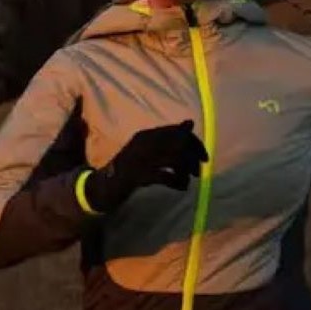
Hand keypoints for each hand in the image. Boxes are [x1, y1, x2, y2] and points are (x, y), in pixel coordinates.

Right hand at [84, 120, 208, 212]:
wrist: (107, 184)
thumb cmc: (130, 166)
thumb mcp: (148, 148)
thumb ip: (168, 136)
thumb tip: (190, 122)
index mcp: (146, 135)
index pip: (176, 132)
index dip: (194, 142)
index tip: (203, 156)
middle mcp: (144, 144)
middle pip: (178, 143)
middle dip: (194, 156)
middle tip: (199, 169)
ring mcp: (141, 160)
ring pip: (175, 159)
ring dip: (187, 170)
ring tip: (189, 179)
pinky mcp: (140, 176)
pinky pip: (167, 177)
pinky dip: (178, 182)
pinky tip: (181, 187)